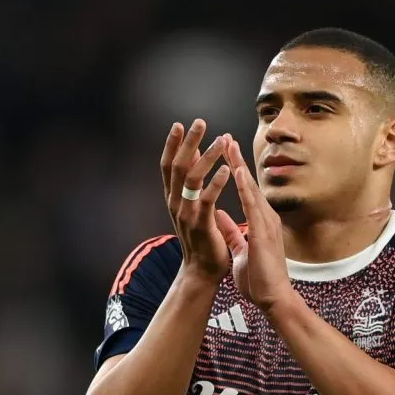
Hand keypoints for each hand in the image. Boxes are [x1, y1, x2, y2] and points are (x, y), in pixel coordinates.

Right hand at [160, 119, 232, 280]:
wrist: (201, 271)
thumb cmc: (201, 238)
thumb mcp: (192, 208)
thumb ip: (190, 185)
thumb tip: (191, 158)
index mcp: (173, 199)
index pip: (168, 166)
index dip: (172, 145)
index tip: (179, 125)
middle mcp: (175, 203)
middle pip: (177, 166)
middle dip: (188, 143)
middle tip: (198, 122)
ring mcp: (186, 214)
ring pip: (191, 178)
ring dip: (206, 157)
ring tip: (220, 141)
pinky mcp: (200, 224)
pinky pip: (206, 199)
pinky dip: (216, 182)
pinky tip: (226, 169)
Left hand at [215, 139, 294, 311]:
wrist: (273, 298)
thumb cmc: (260, 278)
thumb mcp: (241, 250)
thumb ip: (232, 232)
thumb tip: (220, 216)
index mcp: (260, 222)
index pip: (246, 191)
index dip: (235, 171)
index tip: (224, 154)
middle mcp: (265, 218)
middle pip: (249, 184)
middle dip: (236, 160)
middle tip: (225, 138)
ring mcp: (266, 223)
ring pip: (251, 188)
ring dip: (239, 166)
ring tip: (228, 145)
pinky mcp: (263, 232)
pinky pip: (252, 206)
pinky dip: (245, 188)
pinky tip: (238, 172)